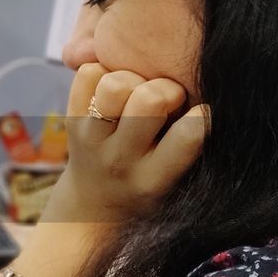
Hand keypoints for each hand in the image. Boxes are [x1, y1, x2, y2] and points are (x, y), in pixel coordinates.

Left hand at [42, 63, 209, 224]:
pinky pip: (88, 73)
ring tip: (138, 92)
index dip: (203, 114)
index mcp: (154, 178)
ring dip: (133, 79)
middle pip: (149, 99)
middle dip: (166, 89)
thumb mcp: (177, 179)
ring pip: (115, 84)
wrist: (95, 203)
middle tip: (167, 99)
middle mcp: (120, 160)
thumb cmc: (151, 183)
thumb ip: (191, 141)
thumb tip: (206, 92)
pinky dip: (104, 73)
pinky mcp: (71, 119)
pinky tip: (115, 91)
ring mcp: (91, 139)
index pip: (189, 135)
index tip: (202, 111)